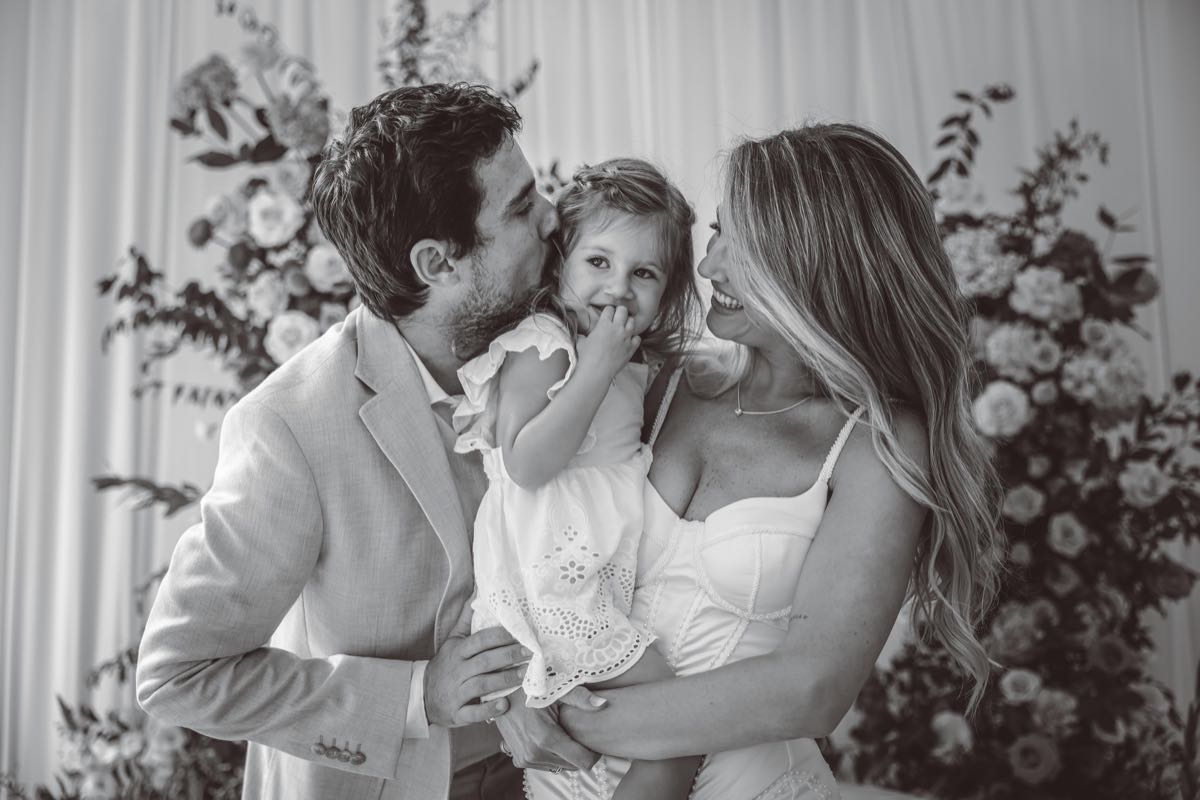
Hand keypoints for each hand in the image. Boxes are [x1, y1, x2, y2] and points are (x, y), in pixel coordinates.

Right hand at [424, 612, 529, 727]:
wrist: (422, 695)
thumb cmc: (446, 664)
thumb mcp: (453, 640)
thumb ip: (466, 619)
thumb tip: (478, 592)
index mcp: (457, 651)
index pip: (480, 641)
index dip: (500, 636)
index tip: (521, 633)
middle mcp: (457, 671)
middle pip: (484, 661)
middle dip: (508, 656)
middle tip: (530, 653)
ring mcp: (456, 693)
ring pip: (481, 685)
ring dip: (504, 680)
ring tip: (524, 676)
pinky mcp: (456, 713)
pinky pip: (473, 713)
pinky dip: (488, 710)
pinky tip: (504, 705)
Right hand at [496, 687, 606, 771]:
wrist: (500, 691)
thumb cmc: (529, 686)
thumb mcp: (555, 688)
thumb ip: (580, 697)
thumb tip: (602, 704)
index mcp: (546, 738)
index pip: (582, 761)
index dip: (593, 754)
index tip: (595, 743)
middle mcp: (534, 753)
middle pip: (571, 765)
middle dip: (579, 752)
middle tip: (578, 733)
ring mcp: (525, 758)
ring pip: (558, 766)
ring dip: (564, 754)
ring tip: (563, 732)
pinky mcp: (519, 759)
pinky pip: (544, 765)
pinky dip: (551, 755)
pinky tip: (550, 737)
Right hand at [576, 306, 639, 380]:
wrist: (596, 372)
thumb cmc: (586, 357)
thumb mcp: (581, 341)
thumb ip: (584, 335)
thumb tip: (582, 334)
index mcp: (604, 324)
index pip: (609, 309)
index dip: (608, 311)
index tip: (607, 315)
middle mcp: (617, 328)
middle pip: (623, 310)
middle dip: (619, 312)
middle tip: (617, 318)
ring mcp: (626, 337)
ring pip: (632, 321)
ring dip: (627, 323)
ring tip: (623, 328)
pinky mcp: (631, 348)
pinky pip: (638, 337)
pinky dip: (634, 338)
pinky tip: (628, 341)